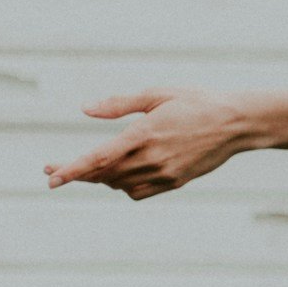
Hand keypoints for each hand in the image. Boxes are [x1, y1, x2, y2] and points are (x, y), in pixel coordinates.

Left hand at [45, 88, 251, 199]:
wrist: (237, 124)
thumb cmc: (197, 102)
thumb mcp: (157, 94)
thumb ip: (119, 104)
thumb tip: (85, 109)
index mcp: (145, 134)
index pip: (99, 158)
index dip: (71, 169)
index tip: (50, 177)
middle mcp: (153, 158)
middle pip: (103, 174)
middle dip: (76, 173)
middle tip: (54, 169)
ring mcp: (165, 173)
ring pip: (118, 185)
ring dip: (99, 179)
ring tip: (90, 168)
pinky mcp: (174, 182)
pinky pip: (138, 192)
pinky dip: (122, 186)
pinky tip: (120, 175)